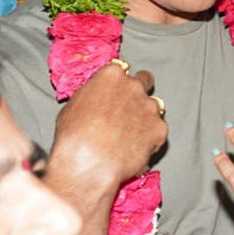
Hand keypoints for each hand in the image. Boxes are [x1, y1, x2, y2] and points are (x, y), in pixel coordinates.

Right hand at [50, 60, 166, 187]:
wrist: (88, 163)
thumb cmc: (74, 136)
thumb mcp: (74, 106)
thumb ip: (94, 96)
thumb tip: (99, 101)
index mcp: (112, 76)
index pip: (121, 71)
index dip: (119, 83)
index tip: (116, 93)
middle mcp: (134, 86)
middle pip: (145, 80)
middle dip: (139, 92)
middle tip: (130, 108)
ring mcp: (150, 107)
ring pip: (154, 106)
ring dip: (146, 115)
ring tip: (131, 133)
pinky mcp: (160, 129)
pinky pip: (158, 130)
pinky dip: (151, 138)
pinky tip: (135, 148)